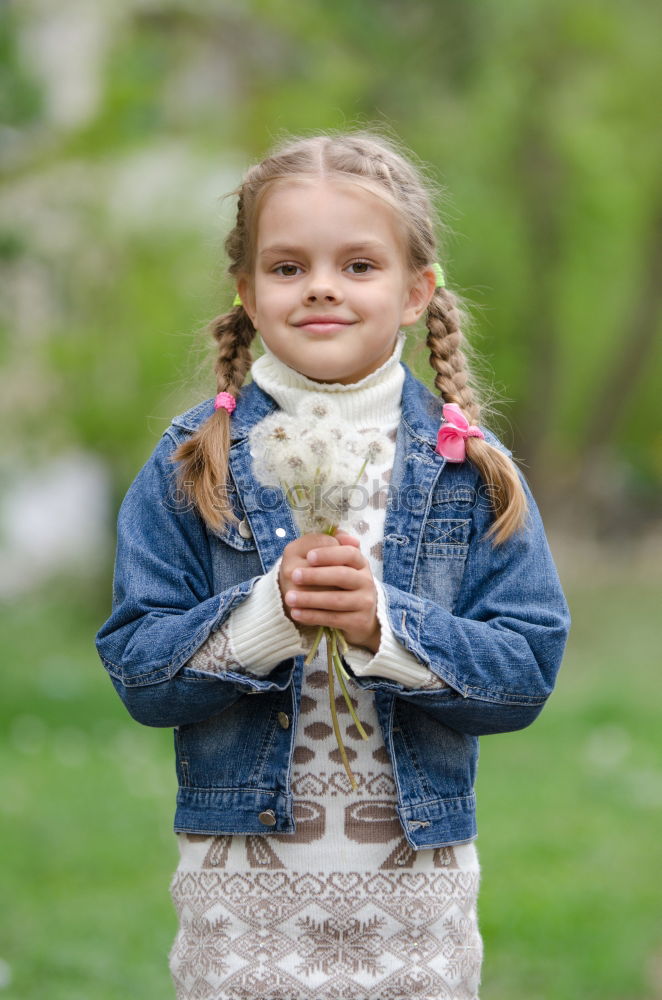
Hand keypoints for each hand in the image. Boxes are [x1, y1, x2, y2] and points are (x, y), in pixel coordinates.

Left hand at [278, 531, 379, 651]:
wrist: (360, 618)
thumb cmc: (343, 585)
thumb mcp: (341, 564)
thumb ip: (333, 545)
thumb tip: (338, 533)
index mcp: (361, 563)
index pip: (349, 554)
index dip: (329, 554)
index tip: (309, 556)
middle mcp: (366, 581)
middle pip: (342, 576)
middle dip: (316, 576)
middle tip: (293, 575)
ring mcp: (364, 602)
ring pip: (336, 599)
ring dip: (310, 598)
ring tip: (289, 598)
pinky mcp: (358, 622)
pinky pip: (333, 618)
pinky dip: (313, 616)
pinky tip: (296, 613)